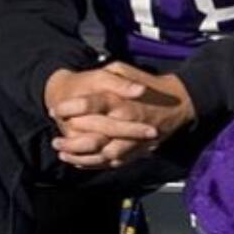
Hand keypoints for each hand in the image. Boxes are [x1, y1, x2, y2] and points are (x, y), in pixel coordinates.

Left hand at [45, 63, 193, 168]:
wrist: (178, 104)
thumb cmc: (149, 84)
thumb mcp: (126, 69)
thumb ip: (108, 75)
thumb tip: (89, 78)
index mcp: (122, 100)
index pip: (91, 104)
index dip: (71, 107)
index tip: (56, 110)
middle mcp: (127, 121)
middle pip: (94, 134)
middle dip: (71, 139)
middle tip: (55, 140)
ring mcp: (133, 139)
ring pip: (102, 154)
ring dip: (80, 156)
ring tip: (62, 154)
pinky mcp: (137, 150)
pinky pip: (113, 162)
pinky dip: (95, 163)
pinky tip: (79, 161)